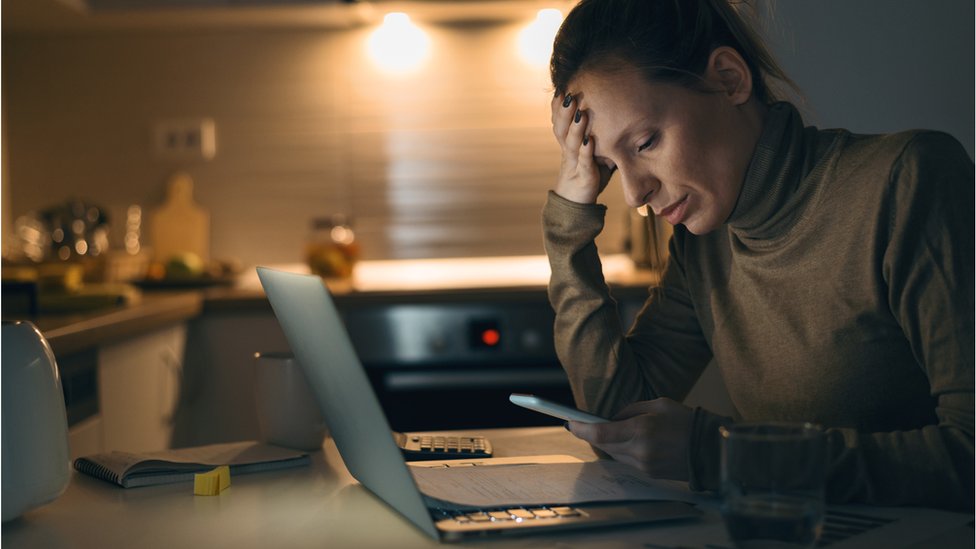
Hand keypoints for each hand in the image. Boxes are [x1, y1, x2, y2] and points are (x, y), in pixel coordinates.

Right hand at [550, 93, 613, 203]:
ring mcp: (574, 165)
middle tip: (567, 93)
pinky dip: (585, 151)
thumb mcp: (595, 153)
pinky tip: (588, 141)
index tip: (561, 88)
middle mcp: (568, 152)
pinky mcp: (583, 178)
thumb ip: (603, 137)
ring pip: (570, 143)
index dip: (558, 107)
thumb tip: (621, 119)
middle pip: (561, 128)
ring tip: (579, 112)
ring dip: (575, 127)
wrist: (576, 205)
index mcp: (569, 145)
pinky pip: (583, 163)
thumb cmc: (587, 176)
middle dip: (563, 111)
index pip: (560, 122)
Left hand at [567, 398, 692, 480]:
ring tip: (608, 429)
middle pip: (603, 444)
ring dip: (608, 442)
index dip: (581, 428)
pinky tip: (626, 441)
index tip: (569, 422)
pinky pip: (626, 461)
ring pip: (613, 454)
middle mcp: (639, 451)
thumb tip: (613, 418)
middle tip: (582, 423)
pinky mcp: (649, 474)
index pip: (601, 432)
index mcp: (641, 430)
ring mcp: (644, 465)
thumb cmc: (687, 421)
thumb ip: (631, 410)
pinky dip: (621, 450)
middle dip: (592, 434)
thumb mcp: (658, 404)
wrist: (710, 449)